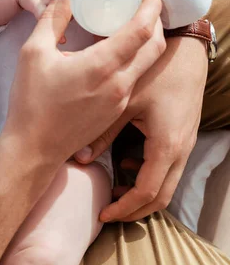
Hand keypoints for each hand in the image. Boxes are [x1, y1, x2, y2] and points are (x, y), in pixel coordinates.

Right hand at [4, 0, 165, 164]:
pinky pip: (137, 76)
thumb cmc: (31, 101)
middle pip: (155, 45)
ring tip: (137, 19)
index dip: (151, 5)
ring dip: (150, 39)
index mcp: (101, 66)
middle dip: (157, 19)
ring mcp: (120, 99)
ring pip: (149, 63)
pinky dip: (138, 56)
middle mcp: (119, 83)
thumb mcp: (34, 52)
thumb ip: (52, 17)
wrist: (35, 149)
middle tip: (148, 0)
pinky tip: (122, 48)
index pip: (141, 29)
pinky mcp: (116, 109)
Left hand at [74, 35, 206, 221]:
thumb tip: (78, 157)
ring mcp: (186, 144)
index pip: (146, 192)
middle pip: (160, 198)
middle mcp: (180, 150)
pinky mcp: (184, 135)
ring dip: (143, 195)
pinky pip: (169, 169)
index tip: (102, 213)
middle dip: (134, 210)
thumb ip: (102, 131)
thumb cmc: (156, 71)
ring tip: (116, 192)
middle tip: (108, 212)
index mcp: (166, 145)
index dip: (123, 208)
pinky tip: (129, 163)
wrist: (185, 51)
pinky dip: (150, 176)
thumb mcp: (125, 100)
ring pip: (167, 185)